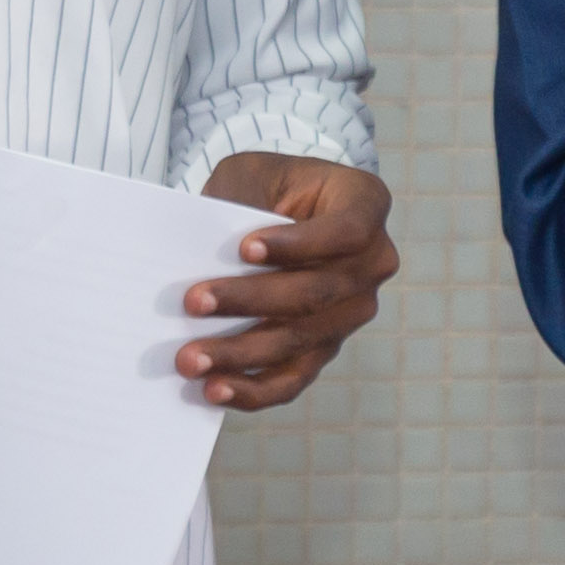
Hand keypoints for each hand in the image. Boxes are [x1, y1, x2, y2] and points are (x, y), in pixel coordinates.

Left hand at [180, 156, 399, 410]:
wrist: (281, 208)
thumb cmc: (267, 187)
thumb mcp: (254, 174)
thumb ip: (240, 204)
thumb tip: (200, 258)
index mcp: (366, 204)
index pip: (345, 231)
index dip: (298, 245)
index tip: (243, 248)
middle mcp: (373, 262)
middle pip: (317, 293)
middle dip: (250, 301)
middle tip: (193, 303)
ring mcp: (353, 310)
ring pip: (301, 340)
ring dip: (241, 353)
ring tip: (191, 358)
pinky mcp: (326, 346)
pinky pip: (295, 377)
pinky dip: (253, 389)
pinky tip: (214, 389)